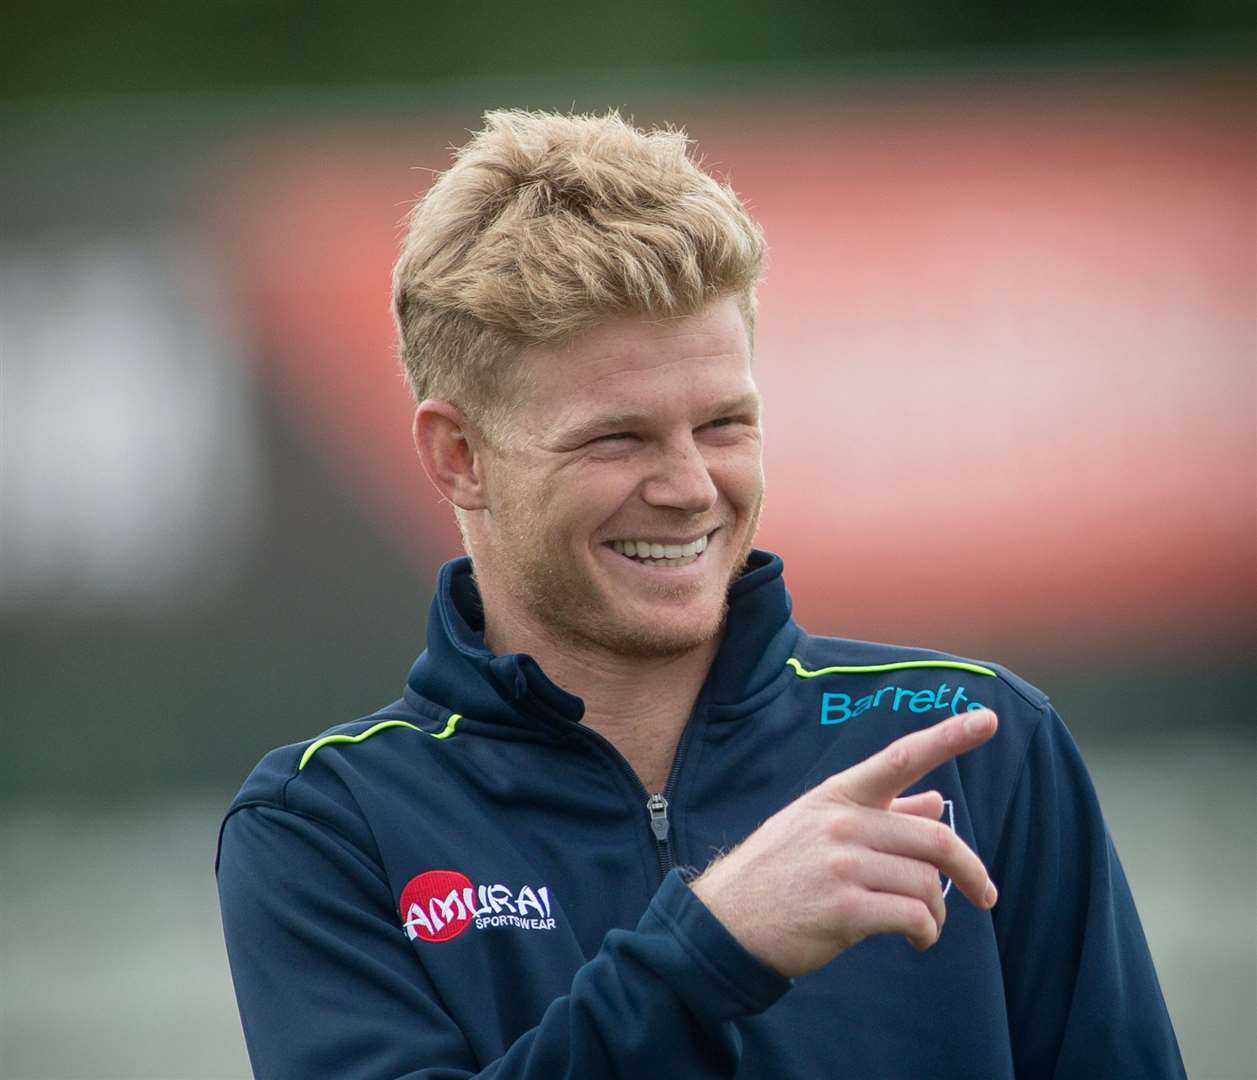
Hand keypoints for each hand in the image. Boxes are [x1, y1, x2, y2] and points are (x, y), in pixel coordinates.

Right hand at [689, 710, 998, 976]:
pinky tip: (917, 939)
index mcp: (838, 795)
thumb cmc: (780, 870)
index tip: (989, 720)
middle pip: (934, 839)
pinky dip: (927, 932)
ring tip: (926, 925)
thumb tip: (935, 801)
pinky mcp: (843, 910)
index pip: (901, 757)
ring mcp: (841, 865)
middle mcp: (841, 823)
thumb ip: (882, 813)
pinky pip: (914, 917)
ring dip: (938, 911)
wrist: (727, 921)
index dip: (949, 737)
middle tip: (984, 893)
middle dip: (970, 870)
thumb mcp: (819, 827)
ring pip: (926, 883)